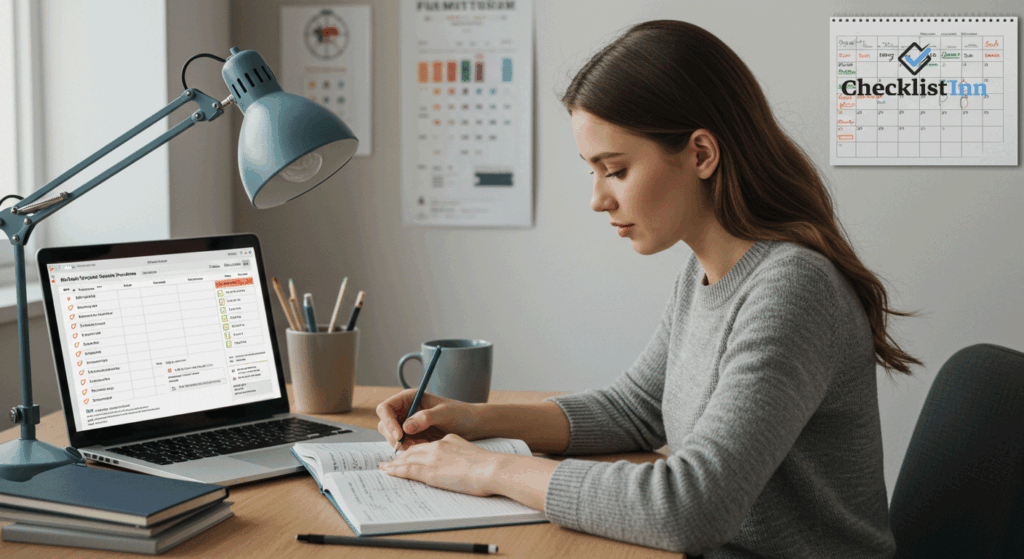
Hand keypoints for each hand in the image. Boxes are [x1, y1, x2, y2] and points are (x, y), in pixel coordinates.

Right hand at [375, 389, 480, 449]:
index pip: (385, 408)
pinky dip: (410, 449)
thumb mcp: (444, 413)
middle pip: (385, 424)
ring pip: (392, 437)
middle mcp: (405, 410)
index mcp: (409, 398)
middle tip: (409, 446)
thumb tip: (406, 427)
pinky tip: (426, 448)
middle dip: (394, 436)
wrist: (472, 425)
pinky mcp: (413, 437)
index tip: (400, 435)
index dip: (388, 422)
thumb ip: (426, 418)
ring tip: (423, 445)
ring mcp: (408, 424)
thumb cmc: (460, 413)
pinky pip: (403, 445)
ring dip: (403, 444)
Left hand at [378, 433, 499, 496]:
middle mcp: (437, 446)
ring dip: (394, 463)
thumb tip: (456, 461)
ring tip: (384, 467)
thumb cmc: (487, 465)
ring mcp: (432, 458)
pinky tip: (387, 471)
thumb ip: (459, 453)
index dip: (416, 450)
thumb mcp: (471, 453)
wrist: (490, 469)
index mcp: (448, 441)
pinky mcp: (430, 471)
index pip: (427, 445)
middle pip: (414, 450)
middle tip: (391, 460)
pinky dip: (395, 470)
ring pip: (407, 458)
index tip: (409, 454)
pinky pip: (407, 470)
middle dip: (401, 455)